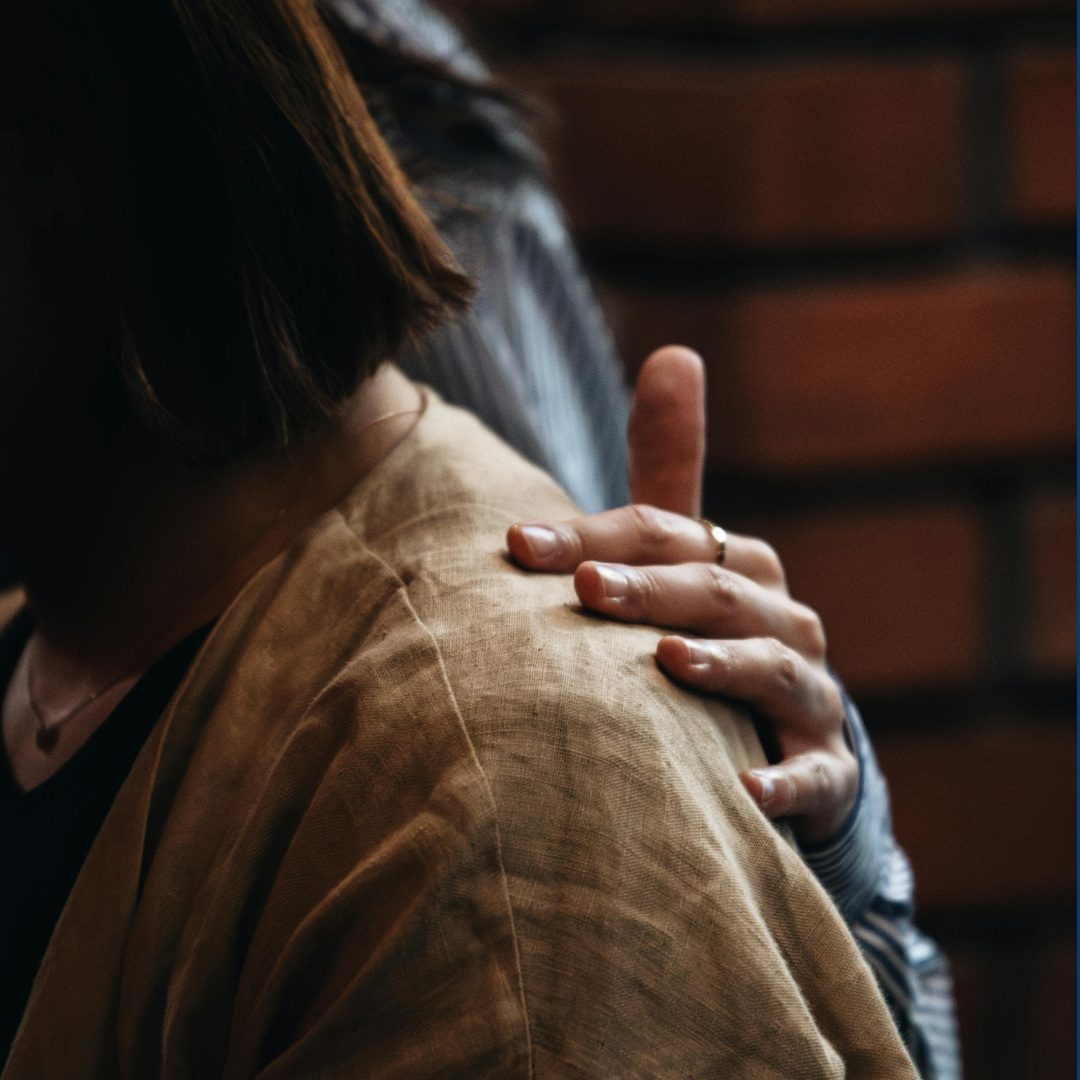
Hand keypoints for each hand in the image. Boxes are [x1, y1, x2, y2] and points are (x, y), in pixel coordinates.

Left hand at [507, 346, 856, 843]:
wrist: (785, 730)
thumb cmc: (713, 631)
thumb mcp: (689, 555)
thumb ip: (670, 471)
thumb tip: (676, 349)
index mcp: (738, 563)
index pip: (666, 533)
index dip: (595, 534)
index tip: (517, 544)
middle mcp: (780, 617)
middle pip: (714, 592)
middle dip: (649, 588)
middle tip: (586, 588)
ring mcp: (805, 692)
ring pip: (766, 667)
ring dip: (719, 665)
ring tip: (665, 664)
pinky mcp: (823, 767)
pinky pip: (811, 775)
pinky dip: (783, 783)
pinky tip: (742, 794)